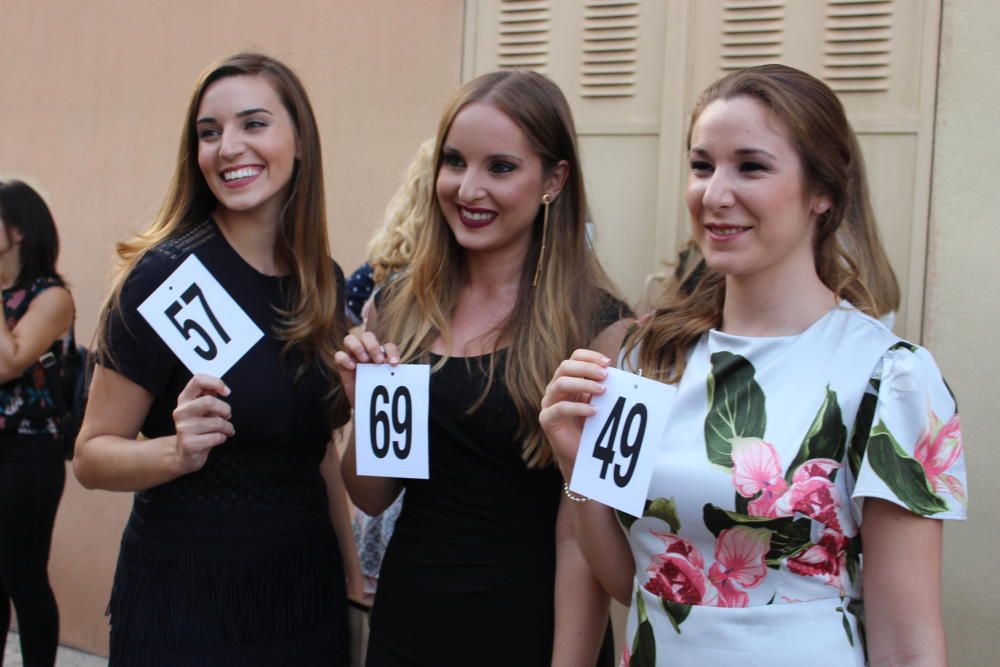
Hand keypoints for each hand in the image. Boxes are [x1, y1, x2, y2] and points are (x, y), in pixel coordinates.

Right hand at [171, 374, 233, 473]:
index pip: (198, 380)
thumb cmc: (198, 428)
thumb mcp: (202, 410)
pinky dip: (223, 438)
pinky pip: (216, 437)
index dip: (216, 383)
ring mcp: (183, 428)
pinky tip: (218, 439)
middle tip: (227, 416)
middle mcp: (181, 411)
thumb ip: (209, 397)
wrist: (184, 454)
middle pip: (209, 402)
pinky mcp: (189, 444)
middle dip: (225, 409)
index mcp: (184, 399)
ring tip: (226, 430)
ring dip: (228, 427)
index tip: (226, 392)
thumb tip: (221, 389)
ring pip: (217, 422)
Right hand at [334, 331, 399, 409]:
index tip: (394, 364)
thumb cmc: (381, 392)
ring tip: (364, 361)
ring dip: (358, 347)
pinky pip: (339, 355)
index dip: (391, 351)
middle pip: (367, 335)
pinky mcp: (342, 366)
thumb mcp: (391, 383)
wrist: (368, 407)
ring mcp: (353, 357)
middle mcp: (367, 352)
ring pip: (350, 339)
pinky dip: (345, 358)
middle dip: (373, 346)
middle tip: (378, 361)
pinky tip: (352, 367)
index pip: (387, 345)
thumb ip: (397, 375)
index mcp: (382, 354)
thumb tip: (410, 374)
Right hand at [539, 349, 610, 478]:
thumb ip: (602, 387)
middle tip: (605, 375)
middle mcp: (555, 388)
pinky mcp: (547, 419)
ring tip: (602, 390)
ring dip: (583, 383)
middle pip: (565, 367)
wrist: (580, 454)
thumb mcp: (598, 402)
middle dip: (587, 368)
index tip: (608, 362)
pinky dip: (578, 407)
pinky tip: (594, 411)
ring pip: (560, 383)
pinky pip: (560, 408)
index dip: (590, 357)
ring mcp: (548, 403)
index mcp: (567, 380)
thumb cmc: (590, 426)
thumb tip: (616, 373)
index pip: (574, 358)